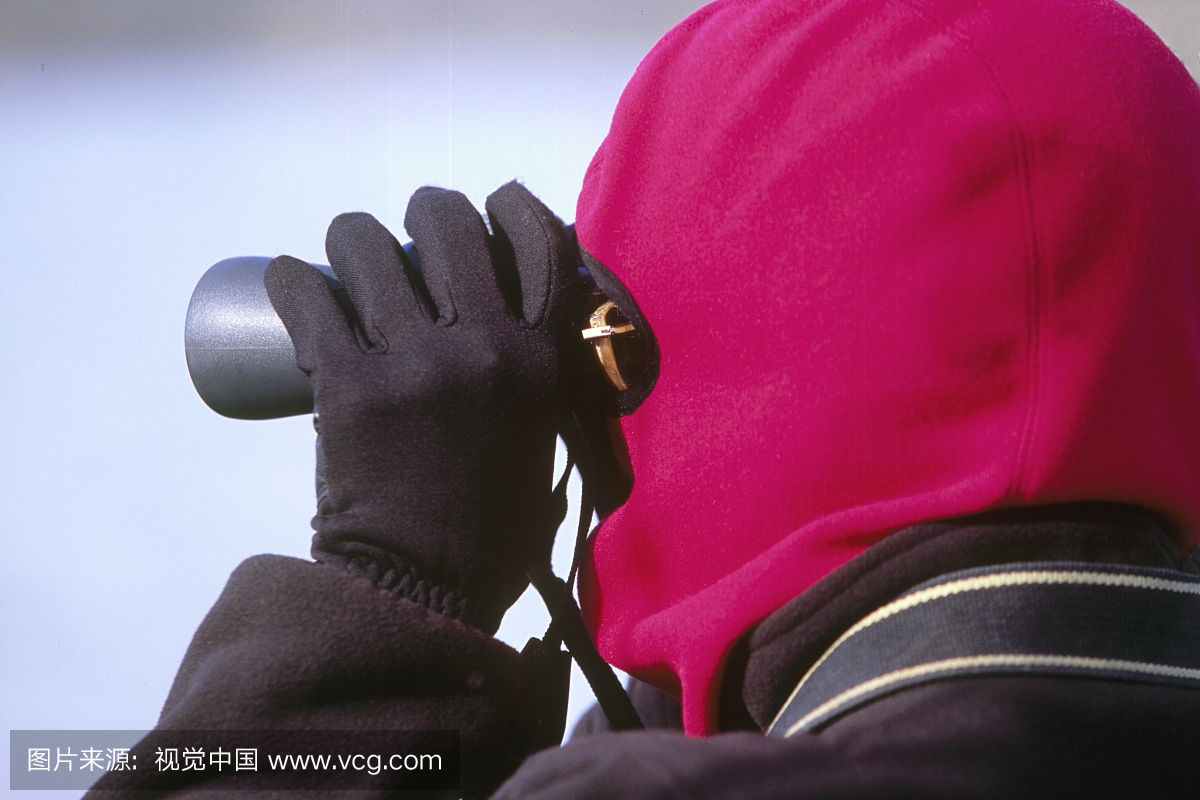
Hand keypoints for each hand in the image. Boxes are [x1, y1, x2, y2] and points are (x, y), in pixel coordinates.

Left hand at [264, 182, 578, 633]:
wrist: (423, 587)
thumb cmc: (489, 522)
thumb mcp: (542, 436)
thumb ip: (542, 382)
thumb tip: (524, 326)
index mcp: (542, 360)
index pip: (539, 240)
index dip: (509, 205)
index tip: (489, 208)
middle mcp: (485, 347)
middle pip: (448, 224)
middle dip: (422, 212)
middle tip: (406, 237)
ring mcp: (414, 362)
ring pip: (369, 244)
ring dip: (352, 239)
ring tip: (346, 261)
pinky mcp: (348, 384)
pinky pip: (308, 294)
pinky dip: (292, 281)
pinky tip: (291, 283)